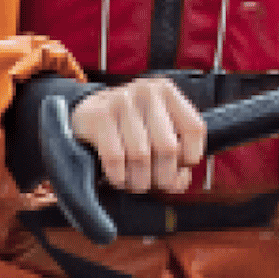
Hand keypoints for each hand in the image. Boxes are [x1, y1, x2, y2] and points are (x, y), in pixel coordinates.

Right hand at [68, 77, 206, 197]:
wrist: (84, 113)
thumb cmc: (126, 126)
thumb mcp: (154, 128)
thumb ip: (175, 153)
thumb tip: (180, 182)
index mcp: (167, 92)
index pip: (194, 129)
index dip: (190, 157)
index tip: (179, 168)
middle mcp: (147, 92)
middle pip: (168, 147)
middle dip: (163, 177)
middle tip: (155, 185)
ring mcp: (121, 101)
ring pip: (141, 155)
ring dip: (140, 181)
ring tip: (137, 185)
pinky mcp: (99, 116)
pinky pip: (116, 158)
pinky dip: (120, 177)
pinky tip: (119, 178)